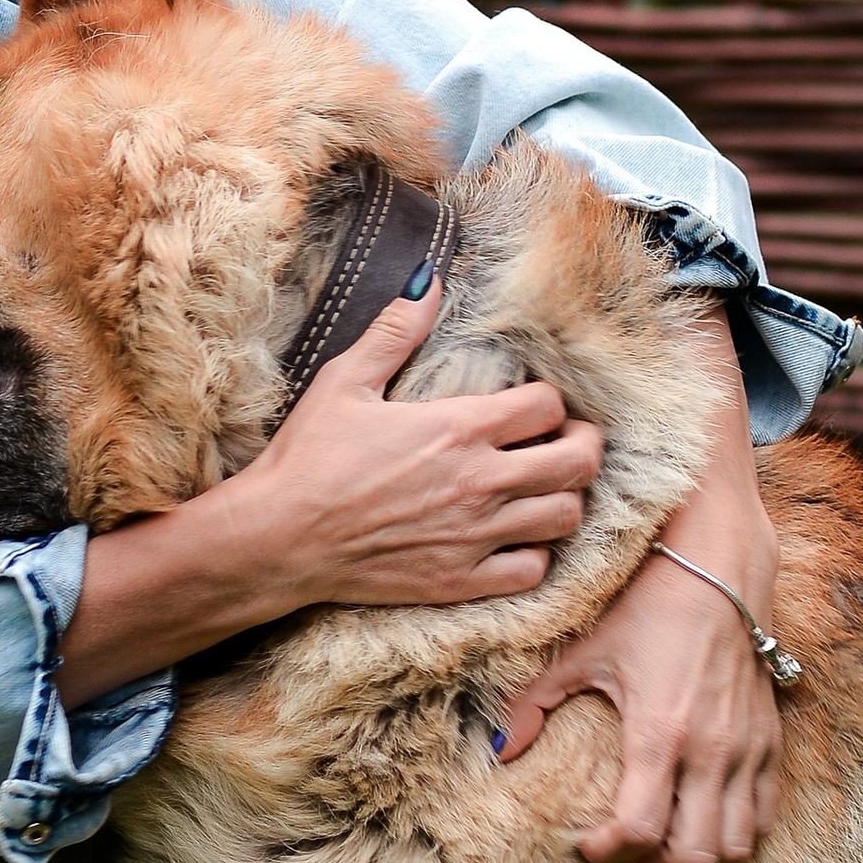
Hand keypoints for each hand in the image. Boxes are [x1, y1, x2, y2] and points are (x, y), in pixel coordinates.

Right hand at [59, 280, 602, 705]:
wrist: (279, 537)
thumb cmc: (308, 457)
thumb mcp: (345, 381)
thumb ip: (395, 331)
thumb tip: (429, 281)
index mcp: (458, 427)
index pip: (549, 405)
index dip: (550, 400)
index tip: (534, 404)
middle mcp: (480, 482)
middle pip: (579, 462)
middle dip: (583, 445)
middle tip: (565, 442)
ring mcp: (475, 536)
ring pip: (565, 517)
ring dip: (562, 498)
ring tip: (541, 489)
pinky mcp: (461, 580)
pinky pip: (533, 571)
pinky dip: (533, 554)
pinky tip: (512, 538)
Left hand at [497, 325, 782, 862]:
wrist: (718, 564)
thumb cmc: (644, 604)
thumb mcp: (581, 651)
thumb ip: (533, 704)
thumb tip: (495, 750)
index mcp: (660, 733)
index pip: (643, 831)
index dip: (612, 853)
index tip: (587, 845)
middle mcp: (711, 749)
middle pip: (695, 855)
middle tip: (622, 851)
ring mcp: (747, 747)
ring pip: (737, 844)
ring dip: (697, 855)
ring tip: (660, 839)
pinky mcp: (771, 737)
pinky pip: (766, 812)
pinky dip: (737, 830)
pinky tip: (701, 813)